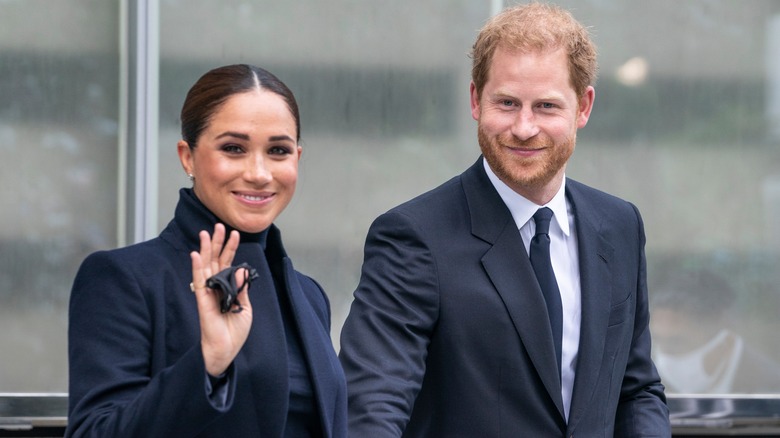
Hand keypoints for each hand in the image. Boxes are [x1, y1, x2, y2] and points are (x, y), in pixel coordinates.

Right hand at [190, 223, 252, 375]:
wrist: (226, 349)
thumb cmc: (234, 331)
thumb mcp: (245, 306)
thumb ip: (242, 287)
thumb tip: (241, 269)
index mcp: (227, 287)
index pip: (228, 263)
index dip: (231, 248)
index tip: (235, 233)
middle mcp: (216, 287)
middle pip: (215, 260)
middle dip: (217, 242)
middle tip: (218, 225)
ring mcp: (208, 292)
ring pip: (206, 266)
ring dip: (206, 249)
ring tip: (206, 233)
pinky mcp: (202, 300)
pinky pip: (199, 281)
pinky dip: (197, 267)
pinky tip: (195, 254)